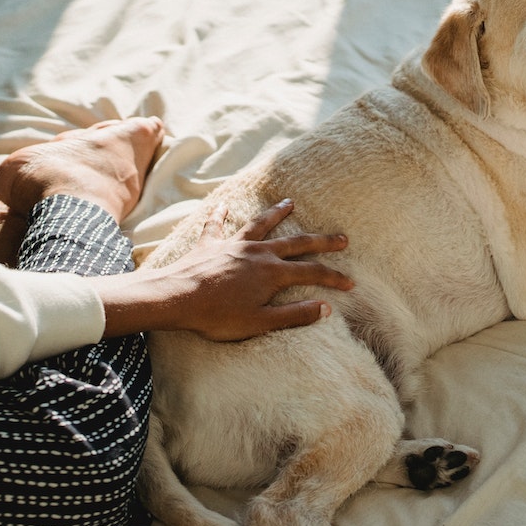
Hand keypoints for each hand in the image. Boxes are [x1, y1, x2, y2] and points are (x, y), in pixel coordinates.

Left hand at [93, 200, 352, 340]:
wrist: (175, 297)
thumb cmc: (217, 315)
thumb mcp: (260, 322)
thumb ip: (294, 314)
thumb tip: (325, 308)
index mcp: (272, 273)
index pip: (312, 272)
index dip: (334, 277)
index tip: (351, 281)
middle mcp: (257, 253)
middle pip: (296, 243)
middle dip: (321, 241)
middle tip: (341, 237)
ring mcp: (233, 245)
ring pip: (261, 225)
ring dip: (277, 214)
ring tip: (290, 203)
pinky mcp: (210, 244)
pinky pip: (217, 225)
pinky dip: (220, 215)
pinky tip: (221, 206)